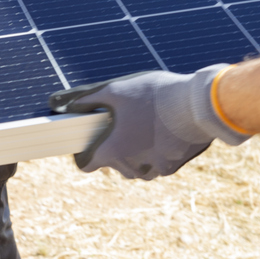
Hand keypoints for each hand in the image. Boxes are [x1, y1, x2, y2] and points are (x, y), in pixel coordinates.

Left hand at [48, 65, 249, 179]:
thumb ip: (85, 99)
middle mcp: (131, 166)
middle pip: (113, 164)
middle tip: (122, 123)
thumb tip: (60, 104)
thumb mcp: (115, 90)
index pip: (85, 165)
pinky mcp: (174, 166)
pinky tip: (162, 131)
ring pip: (136, 167)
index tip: (91, 139)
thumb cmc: (154, 95)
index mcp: (112, 151)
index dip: (84, 153)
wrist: (199, 105)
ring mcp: (154, 169)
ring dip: (135, 153)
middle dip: (113, 147)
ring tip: (143, 125)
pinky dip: (157, 152)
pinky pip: (158, 164)